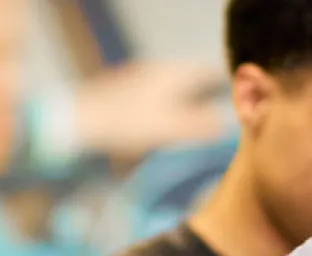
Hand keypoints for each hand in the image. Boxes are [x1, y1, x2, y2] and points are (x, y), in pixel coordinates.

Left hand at [72, 62, 226, 157]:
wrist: (77, 121)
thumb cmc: (128, 124)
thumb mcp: (170, 128)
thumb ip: (200, 126)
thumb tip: (225, 125)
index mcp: (173, 74)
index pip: (208, 73)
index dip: (223, 87)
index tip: (234, 102)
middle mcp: (157, 70)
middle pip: (189, 78)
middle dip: (203, 95)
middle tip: (214, 115)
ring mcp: (138, 77)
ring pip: (170, 86)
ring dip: (182, 101)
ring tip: (189, 123)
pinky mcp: (122, 90)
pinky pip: (153, 94)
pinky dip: (163, 106)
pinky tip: (158, 124)